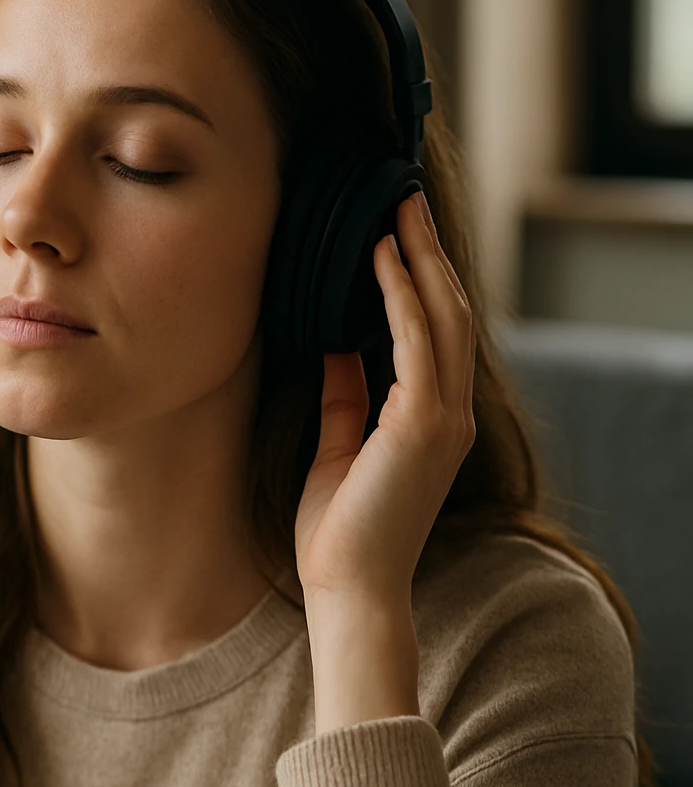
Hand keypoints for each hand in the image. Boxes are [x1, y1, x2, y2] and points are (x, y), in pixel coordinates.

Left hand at [293, 191, 475, 731]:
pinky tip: (381, 257)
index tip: (396, 233)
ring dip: (418, 259)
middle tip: (404, 201)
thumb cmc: (338, 528)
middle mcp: (449, 412)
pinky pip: (416, 341)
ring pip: (441, 316)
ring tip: (396, 211)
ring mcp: (444, 417)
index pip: (434, 331)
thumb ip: (344, 394)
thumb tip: (336, 345)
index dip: (421, 278)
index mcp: (432, 418)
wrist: (347, 585)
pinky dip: (401, 294)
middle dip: (426, 253)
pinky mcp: (423, 424)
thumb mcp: (336, 445)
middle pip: (447, 311)